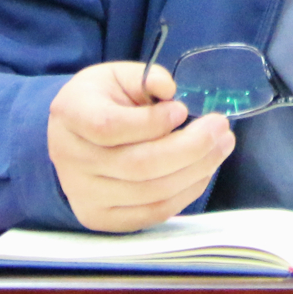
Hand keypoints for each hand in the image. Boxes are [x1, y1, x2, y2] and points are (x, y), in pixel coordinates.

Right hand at [46, 61, 234, 231]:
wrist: (70, 138)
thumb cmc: (100, 101)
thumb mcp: (116, 75)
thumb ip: (145, 77)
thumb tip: (169, 90)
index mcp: (71, 116)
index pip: (109, 127)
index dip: (151, 122)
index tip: (181, 109)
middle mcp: (72, 161)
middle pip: (137, 165)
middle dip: (190, 147)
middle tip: (221, 128)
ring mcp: (85, 196)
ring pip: (151, 193)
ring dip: (196, 170)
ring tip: (221, 146)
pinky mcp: (103, 218)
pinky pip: (152, 214)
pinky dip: (185, 193)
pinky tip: (203, 170)